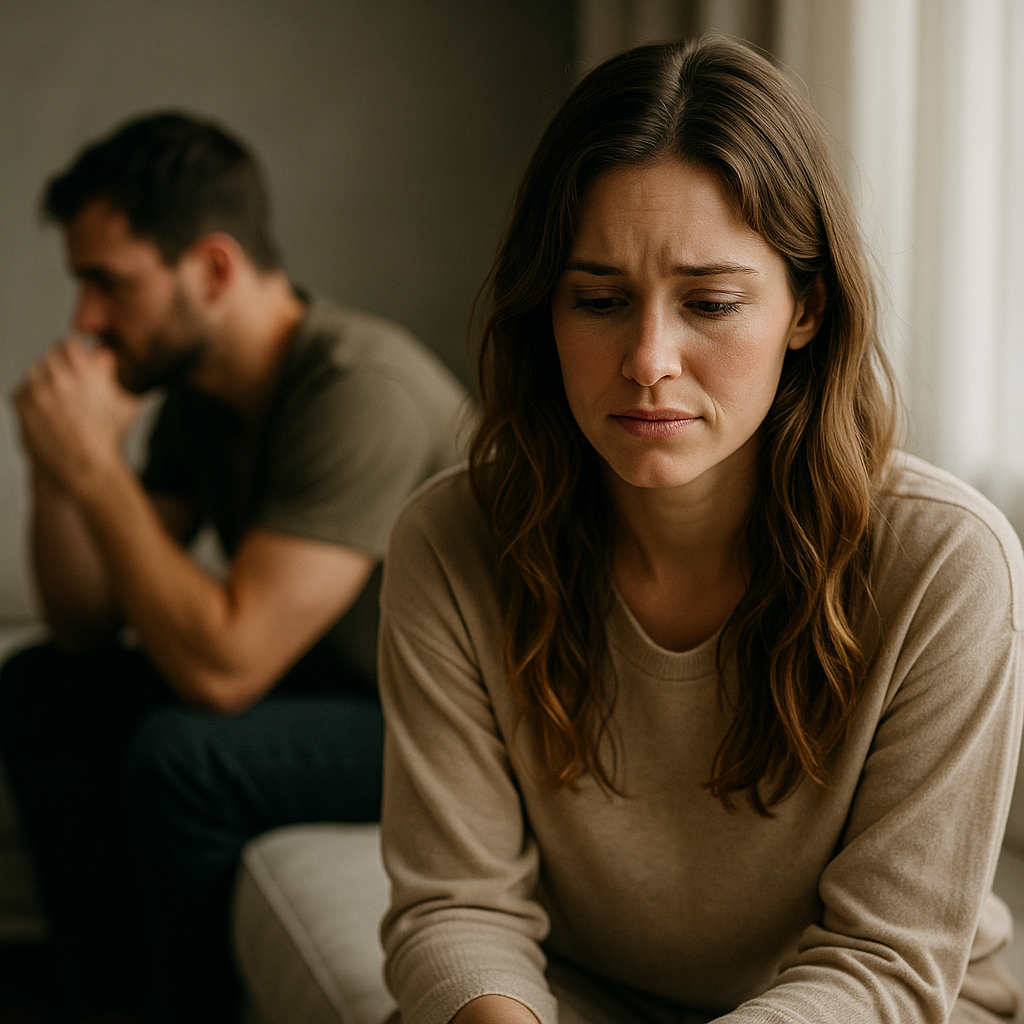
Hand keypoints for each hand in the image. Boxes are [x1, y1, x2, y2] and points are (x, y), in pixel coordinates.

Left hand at [13, 336, 141, 495]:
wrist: (85, 466)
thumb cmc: (108, 438)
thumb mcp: (124, 404)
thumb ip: (114, 374)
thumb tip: (105, 355)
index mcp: (85, 372)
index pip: (69, 344)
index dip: (74, 354)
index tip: (76, 364)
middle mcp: (60, 377)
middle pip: (50, 356)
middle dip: (59, 368)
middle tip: (67, 387)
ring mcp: (38, 391)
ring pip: (34, 373)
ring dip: (44, 382)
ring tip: (58, 402)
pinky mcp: (22, 405)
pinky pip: (21, 391)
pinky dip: (31, 399)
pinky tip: (48, 414)